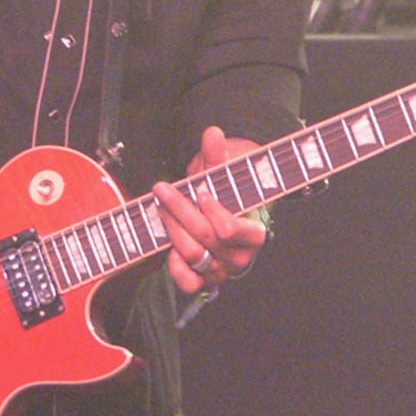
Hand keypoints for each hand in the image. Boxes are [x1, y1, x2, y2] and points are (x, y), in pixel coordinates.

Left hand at [157, 127, 269, 298]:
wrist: (216, 222)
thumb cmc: (222, 199)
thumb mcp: (221, 177)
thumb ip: (218, 157)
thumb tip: (212, 132)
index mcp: (254, 233)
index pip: (233, 229)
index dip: (214, 211)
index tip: (201, 191)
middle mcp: (240, 257)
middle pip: (206, 236)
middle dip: (181, 210)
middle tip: (162, 189)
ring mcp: (221, 271)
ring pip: (192, 253)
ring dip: (172, 228)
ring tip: (160, 208)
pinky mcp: (203, 282)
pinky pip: (187, 282)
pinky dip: (174, 265)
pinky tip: (168, 245)